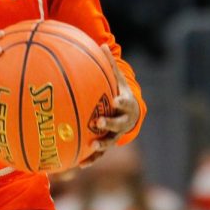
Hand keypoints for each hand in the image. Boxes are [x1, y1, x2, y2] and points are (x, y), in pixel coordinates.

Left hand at [80, 45, 139, 165]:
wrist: (130, 113)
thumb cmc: (119, 92)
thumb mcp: (116, 79)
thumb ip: (108, 65)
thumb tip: (100, 44)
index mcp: (125, 105)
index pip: (125, 103)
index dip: (121, 102)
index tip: (116, 99)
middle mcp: (123, 121)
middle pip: (118, 124)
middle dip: (109, 123)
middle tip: (98, 121)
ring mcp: (116, 134)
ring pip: (110, 141)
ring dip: (101, 145)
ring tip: (91, 146)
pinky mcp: (108, 144)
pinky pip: (99, 153)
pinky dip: (91, 159)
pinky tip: (79, 164)